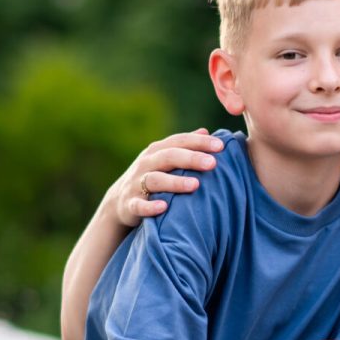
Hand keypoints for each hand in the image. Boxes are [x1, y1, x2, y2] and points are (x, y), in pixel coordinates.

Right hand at [106, 129, 223, 227]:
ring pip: (155, 180)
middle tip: (212, 163)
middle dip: (191, 159)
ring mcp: (136, 184)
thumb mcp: (164, 158)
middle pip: (169, 157)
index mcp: (157, 151)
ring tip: (196, 185)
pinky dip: (150, 206)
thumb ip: (184, 146)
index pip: (180, 141)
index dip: (199, 142)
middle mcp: (146, 164)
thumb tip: (206, 132)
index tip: (221, 146)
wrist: (119, 201)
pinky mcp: (130, 204)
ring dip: (175, 182)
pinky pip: (139, 205)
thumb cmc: (151, 176)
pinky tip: (163, 207)